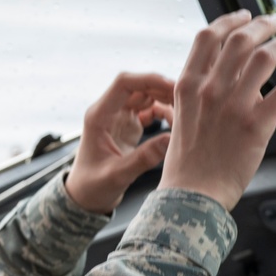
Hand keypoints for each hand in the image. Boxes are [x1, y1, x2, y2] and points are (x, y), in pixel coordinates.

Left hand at [66, 72, 174, 213]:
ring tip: (185, 115)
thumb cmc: (92, 187)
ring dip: (166, 100)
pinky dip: (165, 113)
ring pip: (146, 96)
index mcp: (99, 116)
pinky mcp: (129, 126)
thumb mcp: (116, 176)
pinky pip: (150, 110)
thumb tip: (170, 140)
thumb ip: (142, 159)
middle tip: (189, 101)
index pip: (123, 84)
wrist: (85, 196)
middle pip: (138, 86)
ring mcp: (119, 117)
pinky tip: (177, 125)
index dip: (149, 79)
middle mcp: (108, 112)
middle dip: (163, 89)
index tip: (174, 87)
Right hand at [159, 10, 275, 209]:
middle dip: (263, 24)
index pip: (207, 37)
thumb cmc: (186, 162)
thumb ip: (197, 93)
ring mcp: (232, 105)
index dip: (230, 20)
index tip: (244, 16)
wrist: (191, 193)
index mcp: (187, 86)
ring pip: (264, 57)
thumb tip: (220, 76)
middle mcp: (209, 90)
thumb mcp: (181, 117)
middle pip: (239, 39)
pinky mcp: (255, 124)